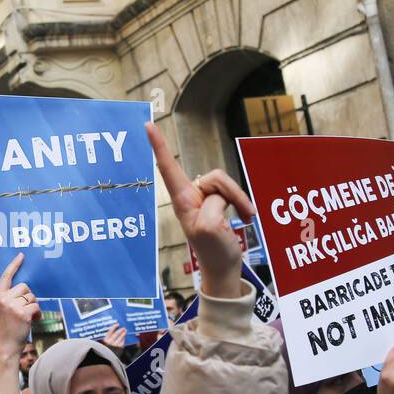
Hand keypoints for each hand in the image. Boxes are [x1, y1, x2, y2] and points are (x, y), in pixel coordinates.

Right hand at [0, 253, 40, 393]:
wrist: (7, 346)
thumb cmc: (8, 329)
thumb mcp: (3, 310)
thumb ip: (10, 298)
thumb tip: (26, 289)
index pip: (6, 277)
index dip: (14, 265)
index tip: (21, 255)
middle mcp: (3, 299)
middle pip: (24, 287)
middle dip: (29, 297)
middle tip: (25, 310)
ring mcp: (12, 306)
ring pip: (32, 297)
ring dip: (34, 306)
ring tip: (28, 317)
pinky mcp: (22, 313)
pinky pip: (36, 307)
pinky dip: (37, 314)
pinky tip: (32, 321)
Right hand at [101, 323, 125, 353]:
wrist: (105, 360)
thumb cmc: (103, 352)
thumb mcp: (101, 345)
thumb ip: (104, 340)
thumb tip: (108, 333)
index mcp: (105, 340)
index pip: (110, 331)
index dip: (114, 327)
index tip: (117, 324)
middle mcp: (110, 342)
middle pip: (116, 334)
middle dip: (120, 330)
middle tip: (123, 328)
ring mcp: (115, 346)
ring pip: (120, 338)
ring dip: (123, 334)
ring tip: (125, 331)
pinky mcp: (119, 349)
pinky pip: (122, 343)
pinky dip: (123, 340)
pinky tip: (124, 339)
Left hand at [146, 121, 251, 299]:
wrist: (225, 269)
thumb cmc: (214, 252)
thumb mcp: (210, 229)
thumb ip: (213, 206)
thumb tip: (217, 199)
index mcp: (182, 200)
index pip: (168, 168)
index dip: (159, 146)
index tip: (147, 125)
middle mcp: (191, 196)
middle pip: (216, 177)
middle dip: (233, 194)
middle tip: (245, 216)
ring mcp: (205, 199)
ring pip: (227, 184)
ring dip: (240, 201)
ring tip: (244, 220)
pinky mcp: (218, 203)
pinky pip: (234, 193)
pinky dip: (243, 205)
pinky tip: (245, 219)